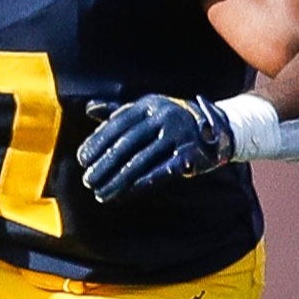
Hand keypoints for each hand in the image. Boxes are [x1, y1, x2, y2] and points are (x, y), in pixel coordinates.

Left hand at [77, 95, 234, 202]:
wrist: (216, 127)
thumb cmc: (171, 119)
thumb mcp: (148, 109)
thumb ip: (118, 111)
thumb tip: (88, 108)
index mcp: (149, 104)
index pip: (117, 124)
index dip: (97, 142)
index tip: (82, 159)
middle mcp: (164, 116)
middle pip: (127, 144)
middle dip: (105, 165)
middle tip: (88, 180)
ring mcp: (178, 135)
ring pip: (141, 161)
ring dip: (118, 180)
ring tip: (102, 193)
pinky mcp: (190, 154)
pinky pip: (161, 172)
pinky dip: (141, 184)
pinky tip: (125, 193)